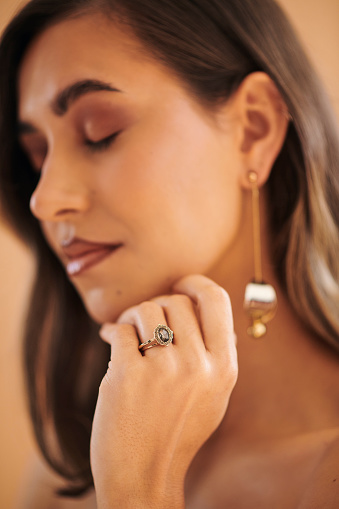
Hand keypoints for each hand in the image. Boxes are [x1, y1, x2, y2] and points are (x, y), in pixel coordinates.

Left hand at [90, 274, 237, 508]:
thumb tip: (201, 306)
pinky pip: (120, 330)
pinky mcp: (128, 374)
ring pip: (146, 310)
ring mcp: (164, 369)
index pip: (217, 300)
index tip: (180, 283)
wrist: (144, 475)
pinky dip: (112, 331)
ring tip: (126, 333)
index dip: (196, 283)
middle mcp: (199, 365)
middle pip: (175, 301)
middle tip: (143, 322)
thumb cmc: (177, 432)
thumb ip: (214, 352)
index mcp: (224, 368)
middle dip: (156, 305)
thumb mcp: (213, 395)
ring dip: (132, 317)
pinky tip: (109, 341)